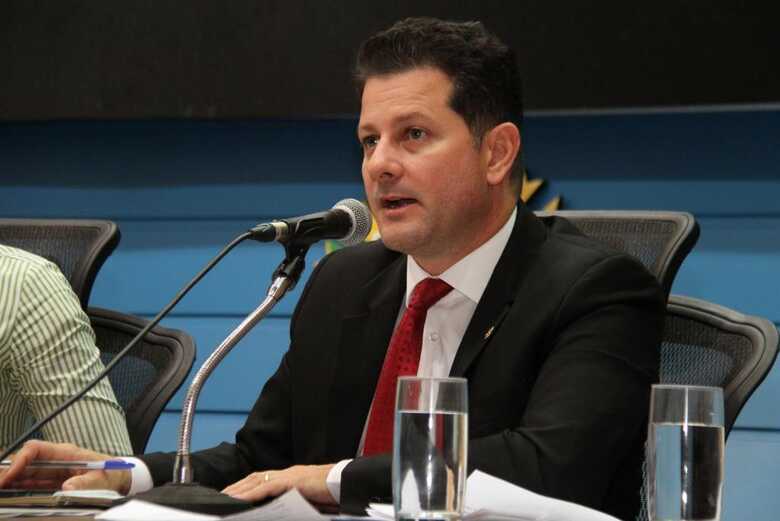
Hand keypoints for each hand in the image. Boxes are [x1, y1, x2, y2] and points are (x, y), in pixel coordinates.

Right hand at [0, 440, 130, 493]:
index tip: (8, 476)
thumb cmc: (111, 473)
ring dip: (8, 479)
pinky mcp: (51, 480)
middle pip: (24, 460)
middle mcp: (54, 458)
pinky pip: (29, 482)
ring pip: (23, 471)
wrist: (119, 476)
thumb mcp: (101, 478)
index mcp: (65, 452)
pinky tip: (7, 491)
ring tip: (0, 488)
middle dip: (7, 470)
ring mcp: (51, 469)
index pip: (35, 449)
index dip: (19, 461)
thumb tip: (66, 487)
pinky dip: (16, 486)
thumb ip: (85, 483)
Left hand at [221, 464, 335, 504]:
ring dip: (239, 489)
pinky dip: (252, 492)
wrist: (344, 481)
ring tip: (225, 497)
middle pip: (254, 477)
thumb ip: (292, 498)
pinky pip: (267, 487)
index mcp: (289, 476)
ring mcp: (288, 476)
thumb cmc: (330, 490)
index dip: (245, 484)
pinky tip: (241, 498)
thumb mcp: (308, 495)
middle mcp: (286, 473)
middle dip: (237, 486)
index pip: (261, 478)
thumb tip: (279, 507)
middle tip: (221, 495)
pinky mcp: (291, 481)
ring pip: (256, 481)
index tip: (232, 492)